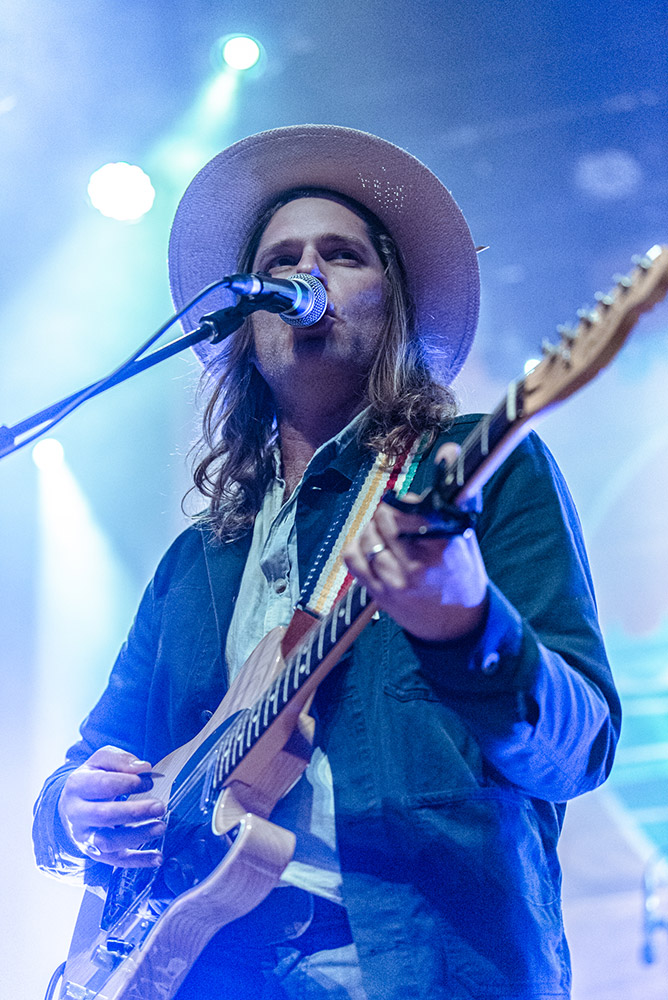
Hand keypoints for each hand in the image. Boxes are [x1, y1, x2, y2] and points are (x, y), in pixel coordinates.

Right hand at [58, 745, 165, 867]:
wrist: (71, 805)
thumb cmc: (93, 778)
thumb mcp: (101, 761)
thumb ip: (120, 760)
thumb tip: (143, 768)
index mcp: (77, 786)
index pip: (102, 785)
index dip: (128, 783)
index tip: (149, 781)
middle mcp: (77, 814)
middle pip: (104, 816)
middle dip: (134, 812)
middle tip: (160, 806)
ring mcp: (84, 837)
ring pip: (107, 842)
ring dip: (136, 836)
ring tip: (161, 827)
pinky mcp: (96, 853)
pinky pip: (116, 861)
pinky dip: (138, 861)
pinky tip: (157, 857)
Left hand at [343, 444, 488, 640]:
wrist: (457, 624)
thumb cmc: (461, 568)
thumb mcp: (465, 530)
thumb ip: (455, 490)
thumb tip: (448, 449)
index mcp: (444, 545)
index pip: (409, 508)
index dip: (405, 502)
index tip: (406, 502)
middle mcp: (419, 565)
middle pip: (384, 517)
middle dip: (388, 511)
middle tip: (398, 518)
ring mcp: (396, 582)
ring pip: (367, 534)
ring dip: (373, 528)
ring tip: (388, 535)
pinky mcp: (378, 593)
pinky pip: (352, 556)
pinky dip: (357, 545)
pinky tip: (372, 548)